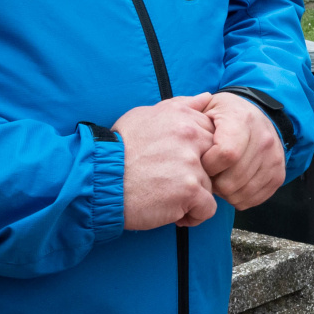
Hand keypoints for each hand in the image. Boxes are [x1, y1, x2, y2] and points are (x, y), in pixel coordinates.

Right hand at [114, 93, 218, 229]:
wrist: (99, 181)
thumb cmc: (119, 150)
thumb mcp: (144, 116)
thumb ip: (179, 106)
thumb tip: (206, 97)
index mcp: (181, 117)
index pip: (210, 135)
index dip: (197, 154)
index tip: (177, 162)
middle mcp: (190, 136)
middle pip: (214, 160)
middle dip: (199, 173)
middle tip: (172, 181)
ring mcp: (191, 163)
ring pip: (210, 185)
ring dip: (192, 195)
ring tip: (165, 196)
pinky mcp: (189, 190)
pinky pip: (207, 208)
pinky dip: (193, 215)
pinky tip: (173, 212)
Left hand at [200, 91, 287, 210]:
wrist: (258, 114)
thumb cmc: (225, 114)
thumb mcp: (207, 107)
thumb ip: (192, 116)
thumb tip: (184, 135)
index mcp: (243, 120)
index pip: (226, 154)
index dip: (208, 165)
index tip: (201, 161)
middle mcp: (264, 139)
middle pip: (232, 180)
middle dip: (213, 183)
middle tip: (207, 174)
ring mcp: (274, 159)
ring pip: (241, 193)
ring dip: (224, 192)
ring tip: (219, 178)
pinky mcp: (279, 175)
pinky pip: (253, 199)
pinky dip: (238, 197)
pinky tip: (231, 184)